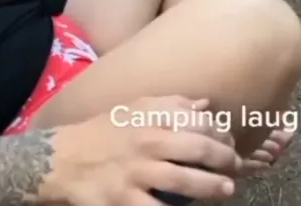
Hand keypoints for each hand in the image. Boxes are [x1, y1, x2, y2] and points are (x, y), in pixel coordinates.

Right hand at [45, 97, 240, 205]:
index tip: (231, 139)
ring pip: (182, 182)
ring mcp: (135, 173)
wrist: (63, 158)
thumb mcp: (136, 107)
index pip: (196, 121)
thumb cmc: (106, 130)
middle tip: (237, 166)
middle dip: (223, 158)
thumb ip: (172, 105)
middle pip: (195, 149)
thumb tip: (206, 104)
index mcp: (151, 118)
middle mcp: (146, 143)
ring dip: (210, 187)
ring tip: (227, 190)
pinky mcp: (123, 201)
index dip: (220, 131)